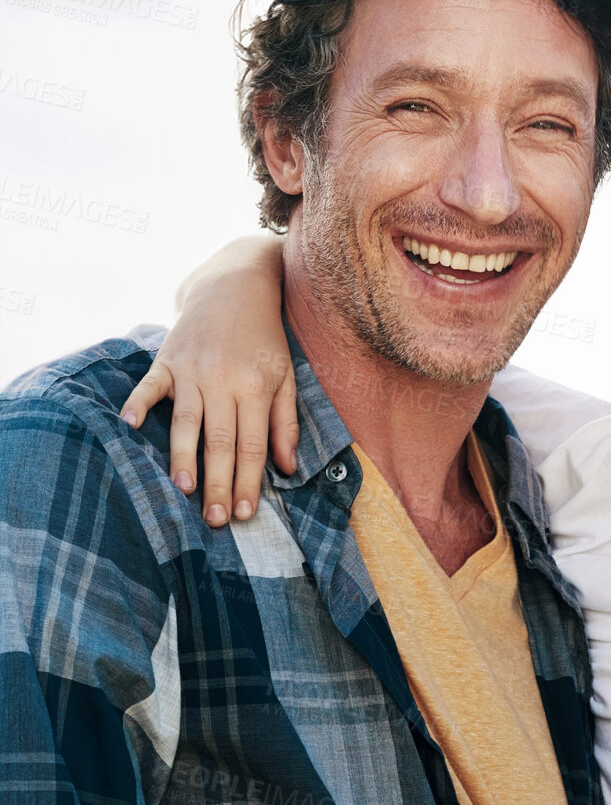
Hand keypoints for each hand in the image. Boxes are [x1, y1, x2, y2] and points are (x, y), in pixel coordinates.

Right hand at [119, 236, 294, 526]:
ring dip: (183, 457)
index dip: (250, 481)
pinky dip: (138, 403)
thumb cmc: (265, 338)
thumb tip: (287, 468)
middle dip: (219, 483)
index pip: (254, 445)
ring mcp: (193, 370)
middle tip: (215, 520)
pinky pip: (150, 385)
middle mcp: (225, 381)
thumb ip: (286, 422)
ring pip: (187, 422)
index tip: (245, 513)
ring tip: (184, 490)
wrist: (237, 285)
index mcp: (258, 387)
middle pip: (221, 441)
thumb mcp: (287, 375)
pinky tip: (128, 425)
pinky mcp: (167, 358)